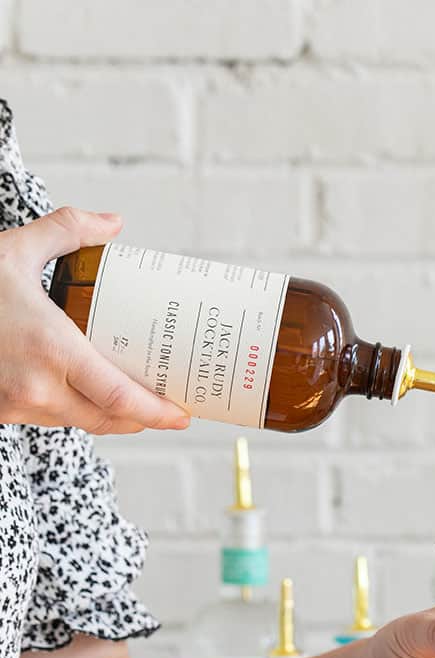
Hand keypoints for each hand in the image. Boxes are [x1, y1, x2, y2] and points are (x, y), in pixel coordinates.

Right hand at [0, 206, 189, 434]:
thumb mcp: (14, 250)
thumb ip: (67, 231)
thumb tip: (113, 223)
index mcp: (52, 351)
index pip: (120, 399)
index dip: (156, 413)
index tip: (182, 414)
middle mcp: (38, 388)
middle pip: (108, 420)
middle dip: (142, 419)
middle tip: (168, 406)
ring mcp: (17, 405)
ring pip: (80, 422)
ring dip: (109, 415)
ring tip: (136, 399)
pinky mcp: (2, 412)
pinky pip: (51, 417)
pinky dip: (74, 409)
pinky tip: (89, 394)